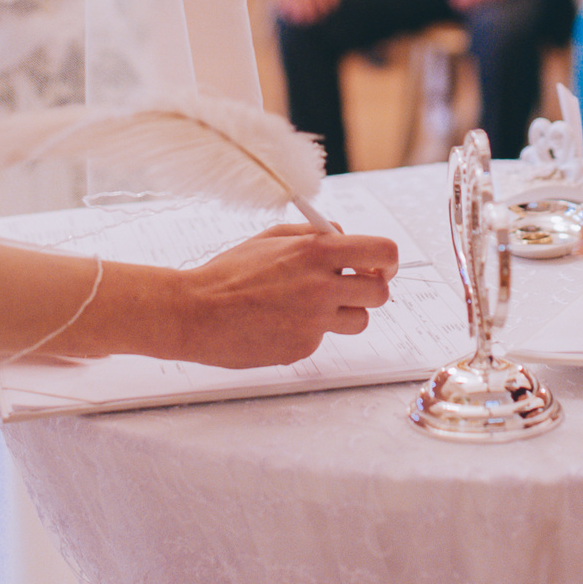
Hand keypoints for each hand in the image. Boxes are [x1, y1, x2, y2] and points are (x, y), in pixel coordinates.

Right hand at [175, 222, 400, 368]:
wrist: (195, 313)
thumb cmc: (228, 273)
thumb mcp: (271, 238)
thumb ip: (313, 234)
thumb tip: (343, 236)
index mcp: (316, 253)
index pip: (382, 252)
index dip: (388, 260)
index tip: (381, 265)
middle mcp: (322, 288)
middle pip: (380, 293)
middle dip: (371, 289)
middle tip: (354, 287)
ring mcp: (314, 322)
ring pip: (359, 320)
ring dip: (345, 313)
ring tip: (311, 305)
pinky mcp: (303, 348)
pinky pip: (323, 337)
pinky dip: (309, 330)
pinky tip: (279, 323)